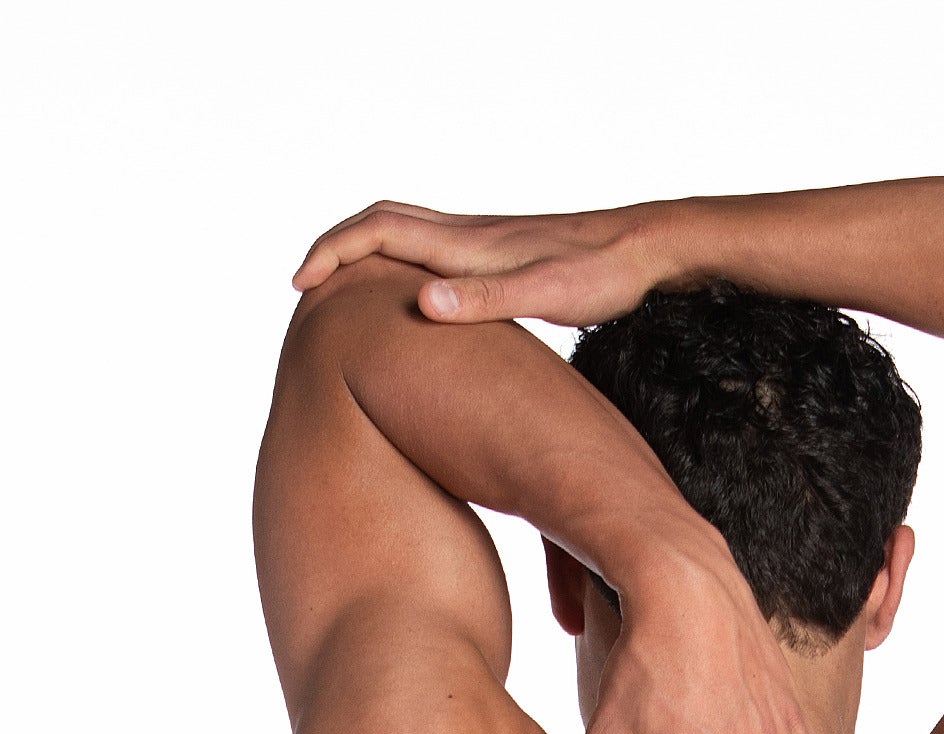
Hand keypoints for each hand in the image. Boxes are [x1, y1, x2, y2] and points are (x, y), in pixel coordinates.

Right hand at [292, 200, 671, 329]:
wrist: (644, 249)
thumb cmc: (600, 275)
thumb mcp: (544, 295)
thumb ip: (482, 301)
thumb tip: (421, 303)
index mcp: (467, 245)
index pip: (377, 231)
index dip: (332, 254)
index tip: (299, 284)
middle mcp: (468, 234)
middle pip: (380, 221)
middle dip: (335, 248)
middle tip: (303, 284)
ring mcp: (483, 241)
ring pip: (403, 230)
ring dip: (363, 250)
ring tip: (340, 289)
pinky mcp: (499, 252)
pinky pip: (430, 246)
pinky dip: (398, 260)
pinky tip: (407, 295)